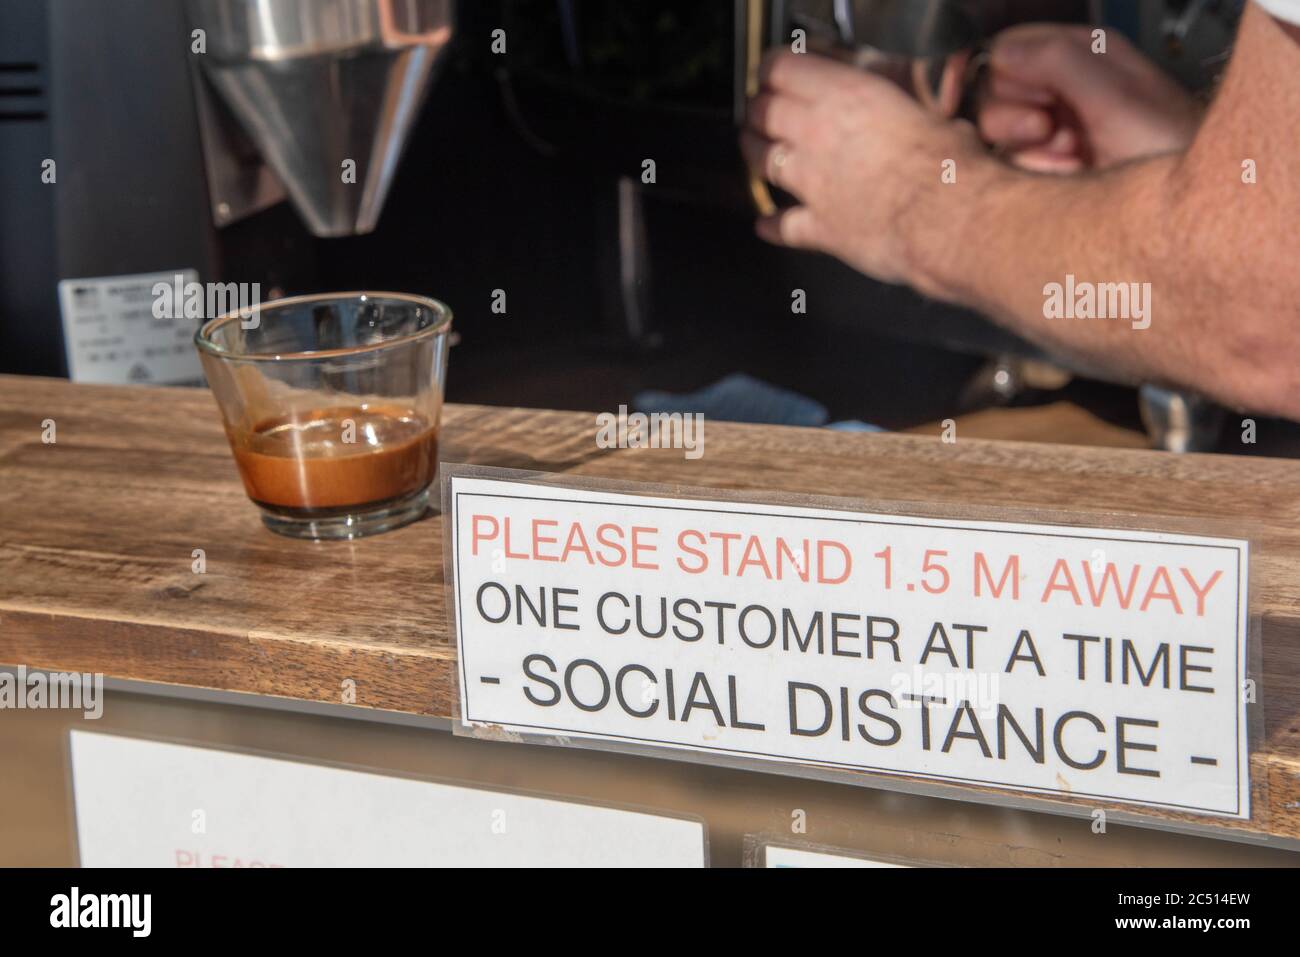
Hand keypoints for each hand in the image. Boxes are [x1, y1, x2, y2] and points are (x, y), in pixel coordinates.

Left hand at [741, 49, 992, 292]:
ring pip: (764, 162)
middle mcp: (820, 135)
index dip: (771, 70)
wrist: (948, 220)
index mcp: (846, 96)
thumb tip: (917, 120)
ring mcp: (815, 183)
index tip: (771, 72)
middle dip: (758, 111)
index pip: (784, 69)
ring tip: (754, 151)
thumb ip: (906, 113)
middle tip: (759, 111)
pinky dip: (772, 226)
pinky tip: (765, 226)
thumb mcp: (931, 113)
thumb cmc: (948, 165)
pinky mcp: (821, 228)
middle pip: (765, 114)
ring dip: (754, 155)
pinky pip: (785, 226)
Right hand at [979, 24, 1200, 171]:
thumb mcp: (1117, 101)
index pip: (1011, 45)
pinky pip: (1013, 163)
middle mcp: (1068, 85)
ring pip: (1000, 130)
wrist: (1185, 212)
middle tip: (1053, 130)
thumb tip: (1001, 50)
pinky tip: (1068, 174)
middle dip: (1016, 115)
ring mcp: (1059, 124)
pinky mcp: (1052, 163)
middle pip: (996, 89)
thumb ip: (1058, 63)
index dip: (1006, 73)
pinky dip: (1034, 172)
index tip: (1031, 99)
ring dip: (1027, 148)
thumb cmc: (1172, 153)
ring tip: (1070, 156)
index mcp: (1087, 52)